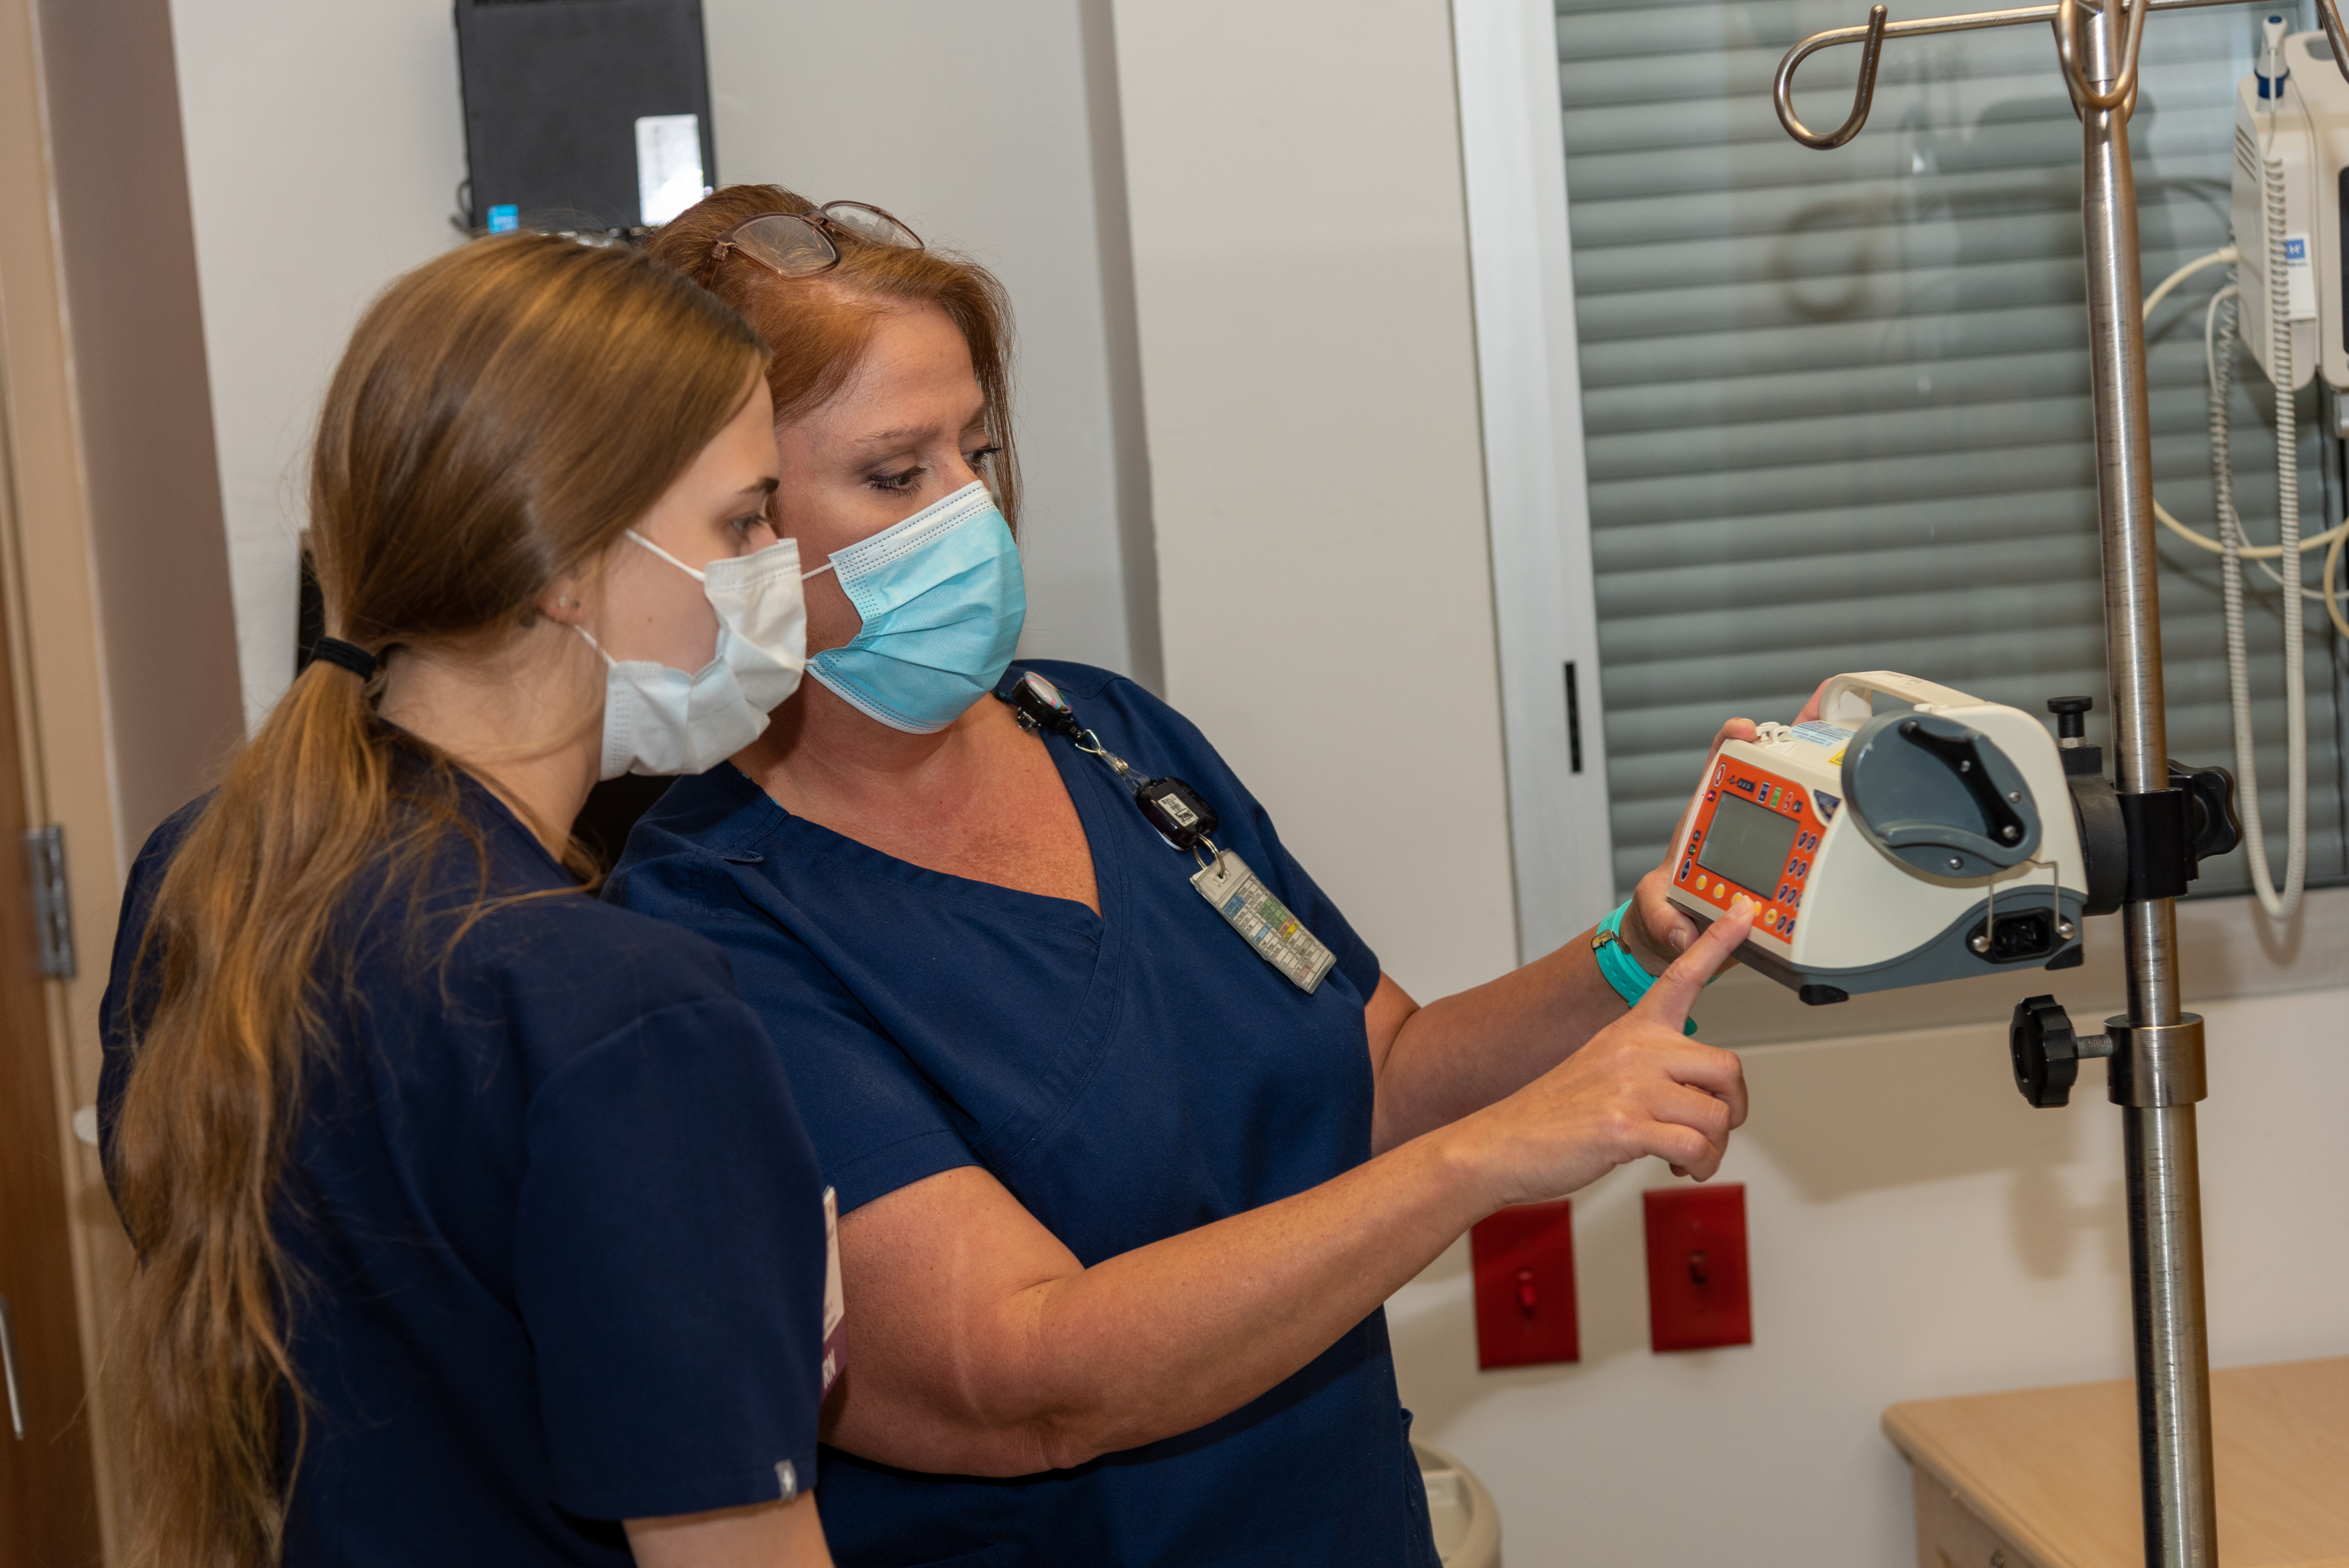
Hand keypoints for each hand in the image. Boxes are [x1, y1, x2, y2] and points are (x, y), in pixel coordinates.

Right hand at [1452, 901, 1753, 1206]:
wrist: (1503, 1142)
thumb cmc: (1554, 1112)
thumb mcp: (1602, 1067)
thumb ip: (1651, 1066)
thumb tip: (1699, 1095)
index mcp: (1631, 1030)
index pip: (1681, 976)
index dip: (1716, 941)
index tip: (1744, 910)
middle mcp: (1635, 1050)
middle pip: (1727, 1068)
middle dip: (1732, 1108)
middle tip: (1712, 1127)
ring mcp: (1630, 1087)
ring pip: (1715, 1115)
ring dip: (1712, 1149)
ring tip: (1687, 1157)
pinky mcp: (1626, 1126)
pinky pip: (1695, 1147)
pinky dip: (1698, 1166)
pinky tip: (1678, 1168)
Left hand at [1628, 677, 1835, 966]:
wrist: (1687, 936)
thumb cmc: (1670, 904)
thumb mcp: (1654, 906)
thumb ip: (1660, 916)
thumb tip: (1681, 930)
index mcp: (1709, 815)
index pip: (1718, 764)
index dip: (1731, 740)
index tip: (1746, 730)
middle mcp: (1743, 818)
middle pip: (1774, 768)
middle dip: (1800, 740)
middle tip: (1824, 732)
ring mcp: (1770, 835)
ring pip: (1803, 794)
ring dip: (1829, 768)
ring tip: (1857, 742)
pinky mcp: (1791, 857)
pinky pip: (1818, 834)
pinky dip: (1841, 812)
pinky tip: (1864, 792)